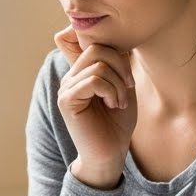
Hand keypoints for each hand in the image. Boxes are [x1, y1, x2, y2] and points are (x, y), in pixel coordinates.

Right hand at [53, 27, 136, 188]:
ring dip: (117, 84)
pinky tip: (113, 105)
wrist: (109, 154)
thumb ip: (118, 65)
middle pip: (97, 48)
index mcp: (82, 72)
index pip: (97, 44)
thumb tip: (121, 41)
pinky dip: (110, 91)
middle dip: (120, 67)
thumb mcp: (123, 88)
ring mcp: (66, 88)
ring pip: (98, 65)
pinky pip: (93, 80)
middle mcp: (70, 77)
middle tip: (127, 88)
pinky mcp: (66, 100)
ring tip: (119, 102)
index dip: (118, 55)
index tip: (129, 79)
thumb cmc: (117, 124)